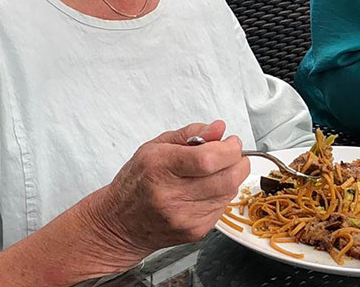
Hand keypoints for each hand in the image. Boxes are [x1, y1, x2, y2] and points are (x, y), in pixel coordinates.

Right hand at [93, 120, 249, 256]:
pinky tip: (206, 190)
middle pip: (226, 178)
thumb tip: (218, 128)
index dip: (229, 149)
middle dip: (238, 162)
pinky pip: (222, 208)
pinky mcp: (194, 231)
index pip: (208, 159)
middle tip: (231, 155)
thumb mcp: (154, 147)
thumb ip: (191, 133)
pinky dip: (221, 195)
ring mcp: (183, 217)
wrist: (121, 223)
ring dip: (230, 178)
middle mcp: (170, 194)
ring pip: (228, 193)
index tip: (231, 143)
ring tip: (215, 172)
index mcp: (158, 167)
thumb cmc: (136, 182)